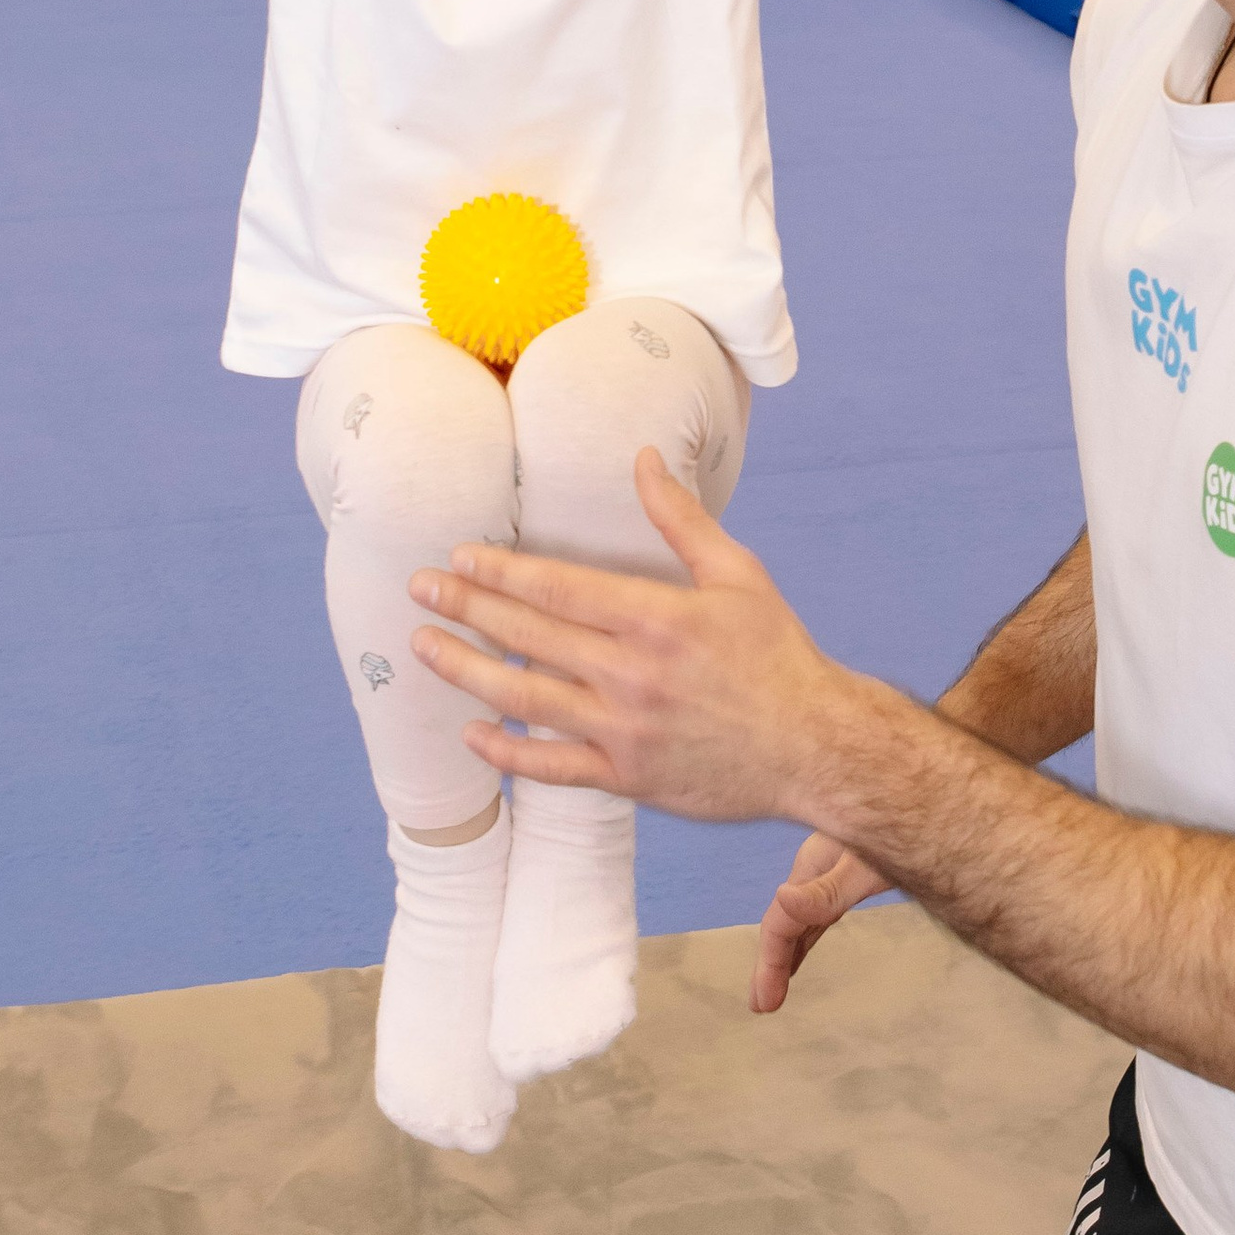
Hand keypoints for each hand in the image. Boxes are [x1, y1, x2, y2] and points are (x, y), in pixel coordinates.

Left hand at [407, 449, 873, 825]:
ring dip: (467, 670)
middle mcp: (633, 674)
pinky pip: (553, 766)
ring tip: (424, 646)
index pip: (558, 588)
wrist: (815, 748)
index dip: (501, 571)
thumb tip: (646, 457)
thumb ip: (682, 518)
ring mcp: (626, 730)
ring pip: (527, 699)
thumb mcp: (738, 574)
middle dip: (467, 608)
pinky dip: (507, 753)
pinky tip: (472, 732)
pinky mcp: (627, 777)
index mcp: (658, 617)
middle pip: (530, 636)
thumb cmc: (778, 656)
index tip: (459, 555)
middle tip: (419, 588)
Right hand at [750, 830, 890, 1016]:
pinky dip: (805, 938)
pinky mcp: (847, 876)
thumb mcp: (867, 864)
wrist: (930, 799)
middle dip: (772, 965)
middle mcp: (815, 869)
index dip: (769, 964)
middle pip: (785, 923)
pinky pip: (817, 914)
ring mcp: (830, 872)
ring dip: (785, 955)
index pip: (782, 922)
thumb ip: (827, 889)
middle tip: (762, 1006)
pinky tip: (801, 952)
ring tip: (772, 993)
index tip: (764, 1004)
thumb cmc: (905, 824)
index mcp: (811, 865)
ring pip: (800, 920)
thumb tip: (782, 901)